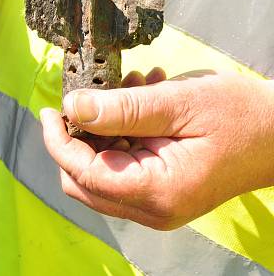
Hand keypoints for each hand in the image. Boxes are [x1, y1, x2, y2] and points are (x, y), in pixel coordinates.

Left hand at [40, 69, 273, 229]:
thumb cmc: (242, 116)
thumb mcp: (178, 103)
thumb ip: (122, 108)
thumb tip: (72, 107)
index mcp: (157, 192)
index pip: (84, 174)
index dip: (57, 142)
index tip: (49, 109)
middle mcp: (153, 207)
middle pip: (84, 180)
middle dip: (82, 133)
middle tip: (96, 93)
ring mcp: (158, 203)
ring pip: (101, 170)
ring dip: (107, 125)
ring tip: (135, 85)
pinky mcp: (163, 190)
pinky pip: (124, 164)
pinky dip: (124, 131)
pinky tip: (144, 97)